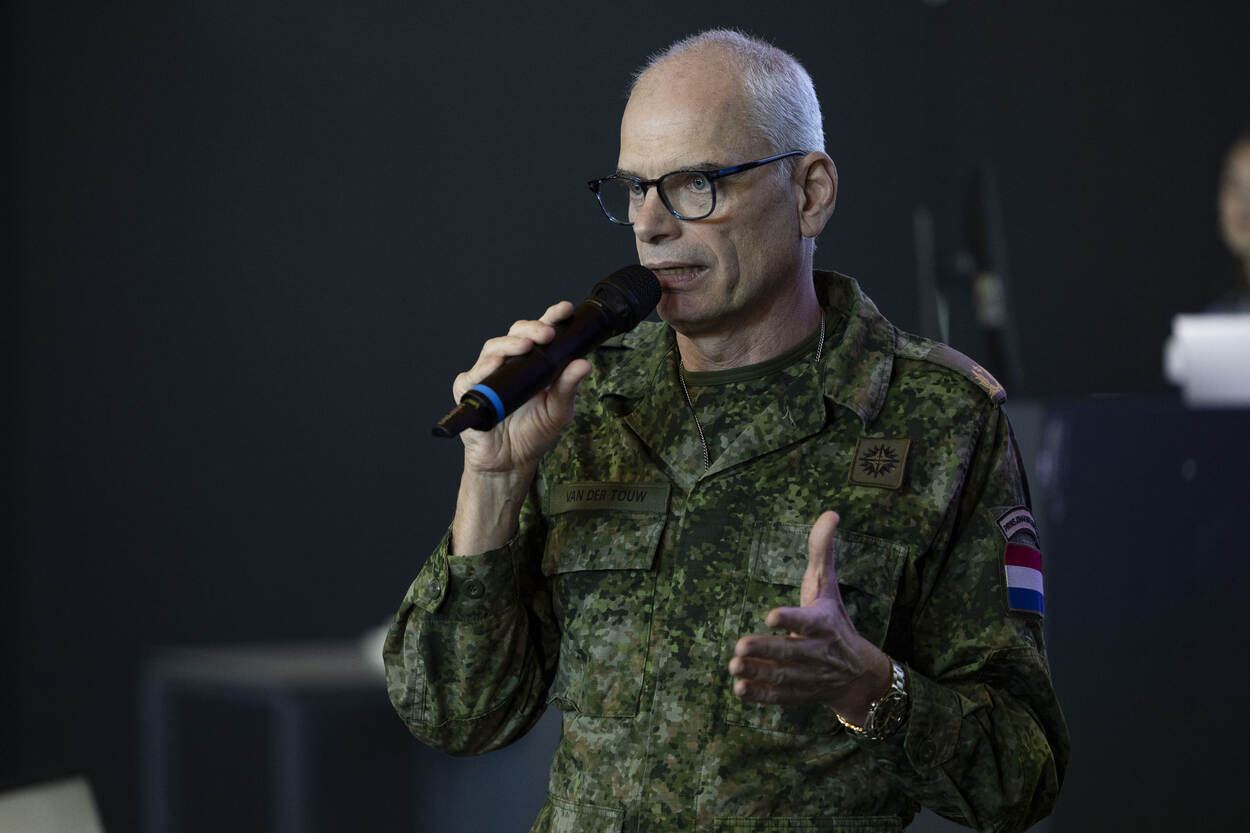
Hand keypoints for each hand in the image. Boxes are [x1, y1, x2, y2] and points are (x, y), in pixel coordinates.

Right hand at [453, 301, 591, 474]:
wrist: (510, 462)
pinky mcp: (468, 391)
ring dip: (509, 344)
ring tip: (525, 346)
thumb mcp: (557, 411)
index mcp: (533, 363)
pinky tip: (496, 365)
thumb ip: (568, 388)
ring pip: (493, 349)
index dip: (551, 318)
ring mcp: (487, 375)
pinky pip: (473, 376)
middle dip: (532, 329)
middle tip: (548, 333)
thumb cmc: (533, 433)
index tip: (565, 310)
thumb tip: (584, 363)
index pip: (541, 333)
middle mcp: (510, 363)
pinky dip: (484, 370)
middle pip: (516, 334)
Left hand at [728, 510, 891, 723]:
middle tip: (740, 645)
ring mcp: (807, 676)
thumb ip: (822, 552)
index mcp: (823, 624)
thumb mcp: (828, 587)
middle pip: (791, 652)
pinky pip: (779, 697)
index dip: (791, 620)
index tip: (771, 616)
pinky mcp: (798, 694)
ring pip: (782, 676)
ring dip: (758, 672)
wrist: (857, 674)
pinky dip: (760, 696)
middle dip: (766, 649)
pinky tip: (739, 689)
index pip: (808, 622)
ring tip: (734, 664)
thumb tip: (829, 513)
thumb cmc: (835, 621)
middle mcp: (817, 652)